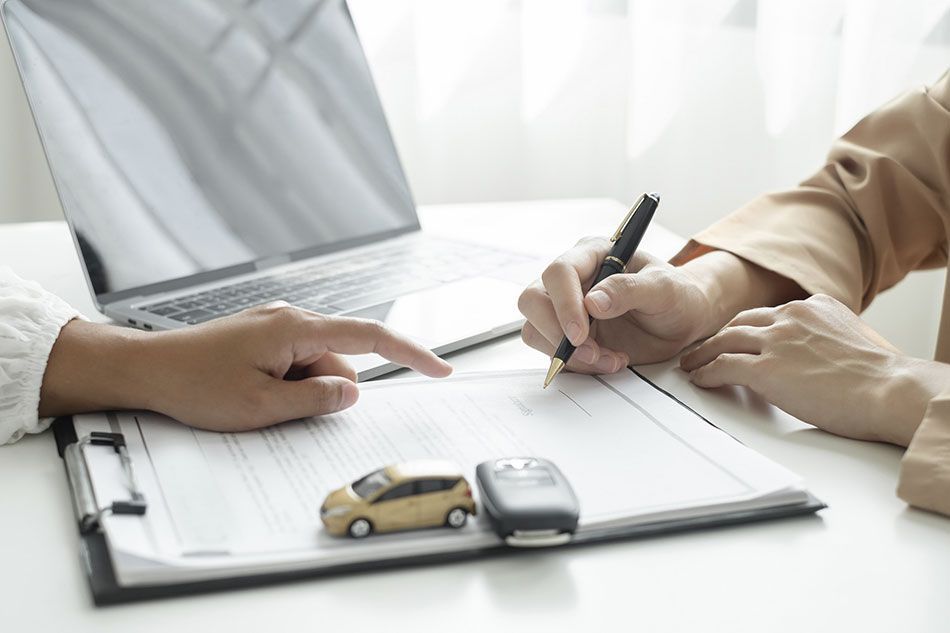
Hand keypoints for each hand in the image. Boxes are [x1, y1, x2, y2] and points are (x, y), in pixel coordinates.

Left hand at [40, 303, 452, 430]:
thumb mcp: (262, 407)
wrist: (146, 369)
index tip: (439, 368)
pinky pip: (296, 363)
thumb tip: (351, 394)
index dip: (411, 353)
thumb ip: (317, 401)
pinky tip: (253, 393)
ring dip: (302, 391)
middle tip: (281, 409)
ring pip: (318, 366)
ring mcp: (276, 327)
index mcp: (296, 328)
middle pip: (341, 360)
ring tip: (257, 401)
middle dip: (327, 392)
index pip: (371, 337)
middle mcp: (291, 319)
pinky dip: (288, 384)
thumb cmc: (194, 383)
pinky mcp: (264, 337)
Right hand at [517, 237, 717, 372]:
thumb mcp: (665, 288)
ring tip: (610, 359)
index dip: (564, 304)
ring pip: (535, 330)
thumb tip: (593, 302)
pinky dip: (576, 365)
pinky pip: (552, 353)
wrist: (683, 321)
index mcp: (592, 255)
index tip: (580, 333)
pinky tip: (609, 361)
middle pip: (532, 300)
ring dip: (568, 354)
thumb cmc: (676, 296)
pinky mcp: (568, 336)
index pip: (559, 272)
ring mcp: (566, 309)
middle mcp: (572, 280)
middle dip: (556, 332)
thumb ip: (629, 290)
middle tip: (591, 352)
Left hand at [680, 294, 949, 445]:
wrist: (890, 390)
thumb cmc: (882, 377)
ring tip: (690, 364)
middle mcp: (792, 316)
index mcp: (814, 306)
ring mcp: (777, 341)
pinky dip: (707, 373)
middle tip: (704, 348)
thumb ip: (828, 336)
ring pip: (725, 340)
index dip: (747, 328)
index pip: (769, 314)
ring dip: (703, 353)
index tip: (734, 337)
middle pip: (741, 322)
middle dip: (719, 336)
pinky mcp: (766, 369)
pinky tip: (700, 380)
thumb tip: (817, 354)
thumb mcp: (855, 338)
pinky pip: (723, 366)